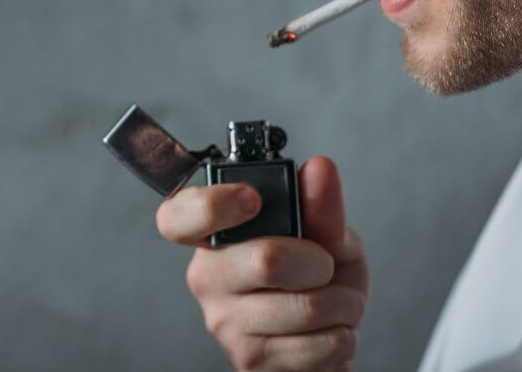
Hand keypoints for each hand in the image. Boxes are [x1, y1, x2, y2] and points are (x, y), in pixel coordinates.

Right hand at [155, 156, 368, 370]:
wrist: (327, 337)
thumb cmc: (317, 279)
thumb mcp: (327, 235)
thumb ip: (320, 206)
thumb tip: (319, 168)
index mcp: (215, 236)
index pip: (179, 217)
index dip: (212, 205)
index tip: (251, 199)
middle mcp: (209, 277)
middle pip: (266, 260)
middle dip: (320, 263)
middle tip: (324, 266)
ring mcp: (224, 322)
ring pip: (304, 307)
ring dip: (342, 304)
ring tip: (334, 303)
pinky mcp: (249, 359)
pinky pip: (318, 345)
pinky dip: (342, 337)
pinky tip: (327, 332)